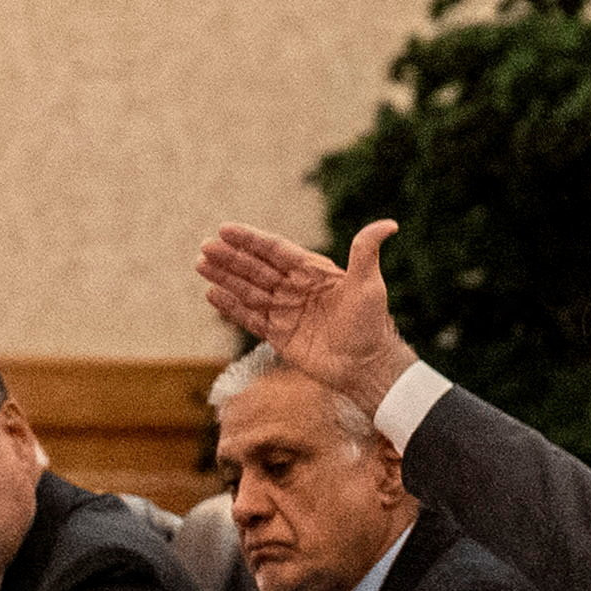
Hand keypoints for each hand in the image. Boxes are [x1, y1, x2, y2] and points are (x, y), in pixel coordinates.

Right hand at [199, 214, 408, 409]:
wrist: (366, 366)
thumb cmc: (372, 324)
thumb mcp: (369, 284)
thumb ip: (366, 251)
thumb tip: (389, 223)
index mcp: (313, 272)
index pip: (276, 251)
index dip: (251, 240)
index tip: (226, 229)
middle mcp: (295, 288)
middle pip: (256, 268)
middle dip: (231, 258)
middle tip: (205, 247)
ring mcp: (285, 311)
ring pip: (248, 290)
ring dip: (225, 277)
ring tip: (201, 265)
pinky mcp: (278, 334)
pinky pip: (249, 317)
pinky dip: (230, 307)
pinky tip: (212, 295)